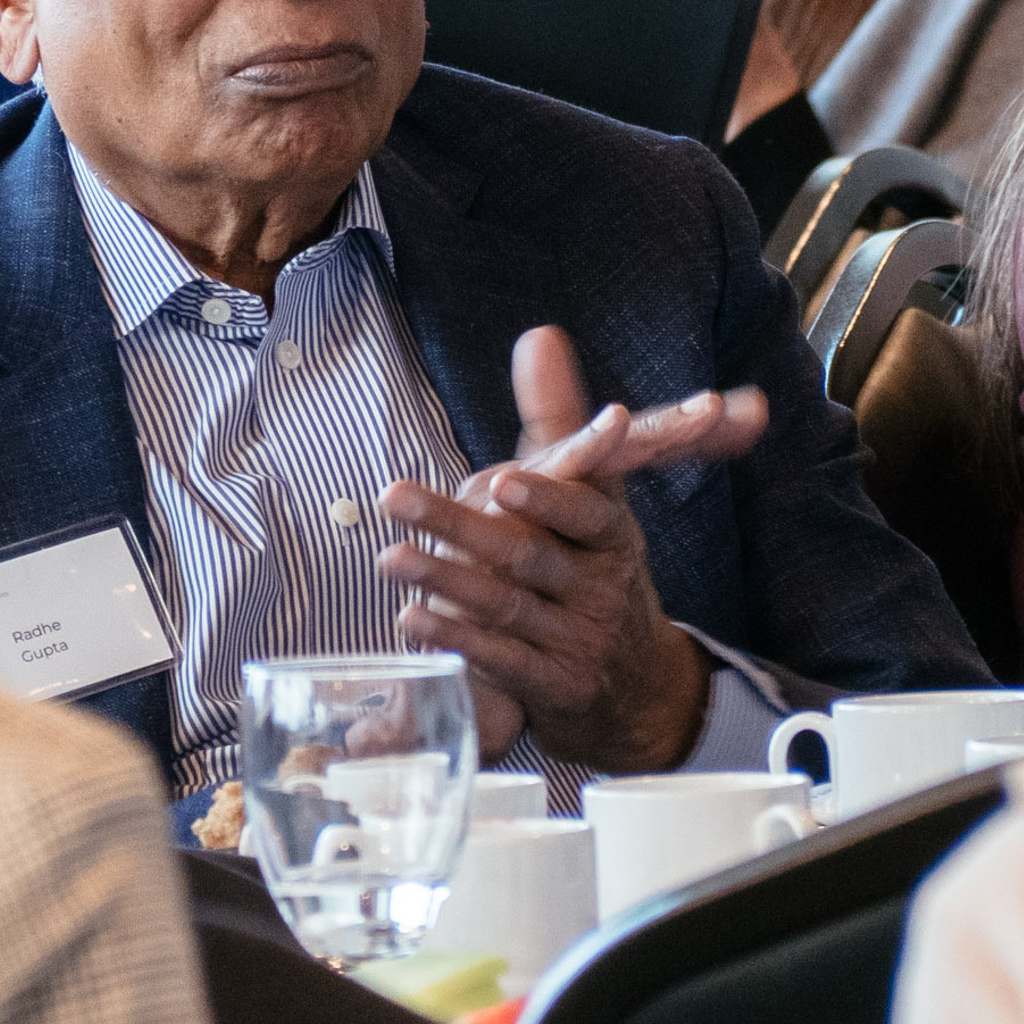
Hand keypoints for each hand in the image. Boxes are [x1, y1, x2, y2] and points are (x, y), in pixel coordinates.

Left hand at [376, 328, 767, 772]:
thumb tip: (541, 336)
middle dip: (458, 528)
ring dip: (444, 580)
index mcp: (614, 536)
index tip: (503, 482)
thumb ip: (560, 419)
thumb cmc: (594, 569)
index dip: (547, 498)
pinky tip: (411, 619)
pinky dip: (456, 640)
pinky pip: (502, 662)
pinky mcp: (555, 687)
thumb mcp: (591, 496)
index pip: (587, 514)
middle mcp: (602, 588)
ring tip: (387, 558)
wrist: (636, 684)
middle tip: (395, 497)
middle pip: (526, 555)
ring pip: (507, 607)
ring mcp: (580, 641)